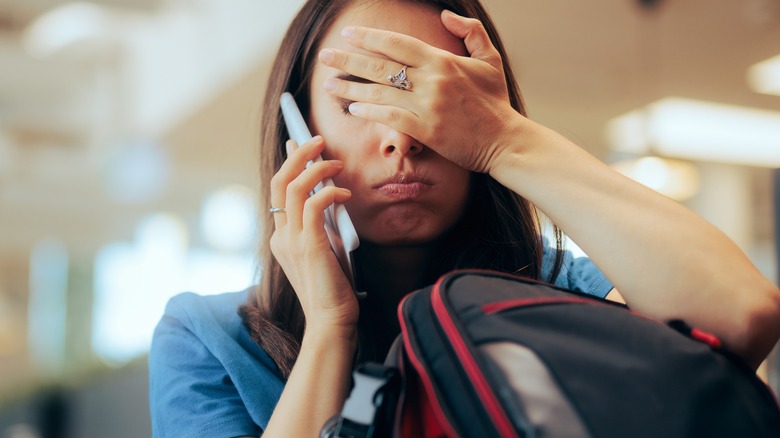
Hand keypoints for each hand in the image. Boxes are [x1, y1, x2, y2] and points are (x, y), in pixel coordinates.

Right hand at [269, 136, 357, 331]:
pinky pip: (314, 205)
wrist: (331, 322)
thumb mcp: (325, 250)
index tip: (298, 143)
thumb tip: (331, 196)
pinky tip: (345, 194)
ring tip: (336, 162)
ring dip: (316, 168)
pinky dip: (330, 193)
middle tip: (318, 140)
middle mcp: (281, 236)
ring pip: (293, 188)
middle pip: (279, 181)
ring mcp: (292, 241)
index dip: (288, 164)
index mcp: (281, 237)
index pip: (278, 191)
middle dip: (298, 155)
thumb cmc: (333, 289)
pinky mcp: (309, 246)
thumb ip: (321, 226)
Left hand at [318, 10, 522, 174]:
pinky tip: (353, 108)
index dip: (369, 37)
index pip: (397, 43)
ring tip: (329, 85)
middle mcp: (431, 80)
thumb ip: (470, 32)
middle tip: (325, 56)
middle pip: (380, 66)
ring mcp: (427, 105)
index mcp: (442, 60)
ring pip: (379, 92)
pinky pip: (389, 117)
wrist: (505, 141)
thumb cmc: (496, 103)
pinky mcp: (426, 130)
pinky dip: (369, 111)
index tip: (348, 34)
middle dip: (348, 60)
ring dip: (350, 88)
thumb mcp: (489, 60)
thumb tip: (446, 16)